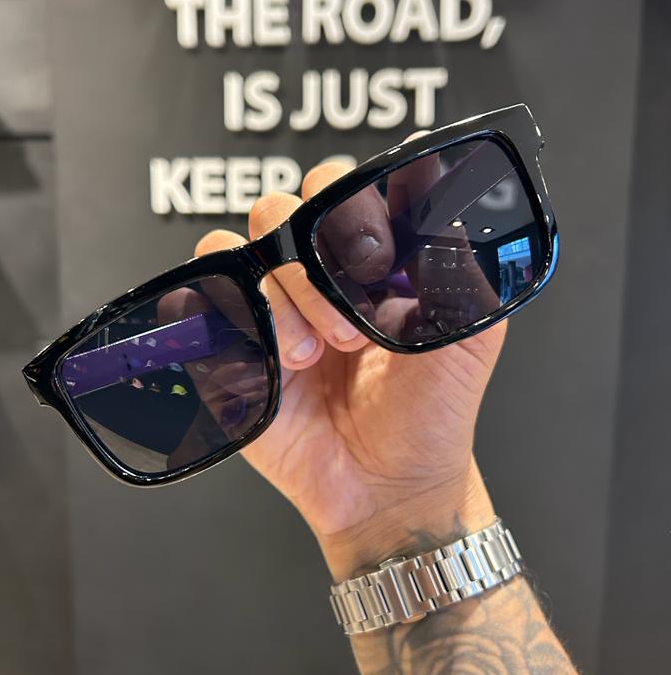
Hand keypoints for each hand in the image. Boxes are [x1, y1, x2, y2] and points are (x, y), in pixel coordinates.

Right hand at [195, 157, 503, 579]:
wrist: (388, 488)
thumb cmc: (432, 414)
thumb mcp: (468, 334)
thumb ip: (455, 261)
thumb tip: (438, 186)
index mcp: (367, 259)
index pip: (339, 187)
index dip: (349, 207)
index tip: (376, 260)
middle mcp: (314, 275)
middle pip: (280, 210)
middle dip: (312, 265)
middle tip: (349, 329)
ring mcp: (271, 309)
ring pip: (242, 251)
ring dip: (280, 301)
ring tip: (311, 358)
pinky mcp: (235, 347)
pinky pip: (204, 300)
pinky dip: (232, 318)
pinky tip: (273, 363)